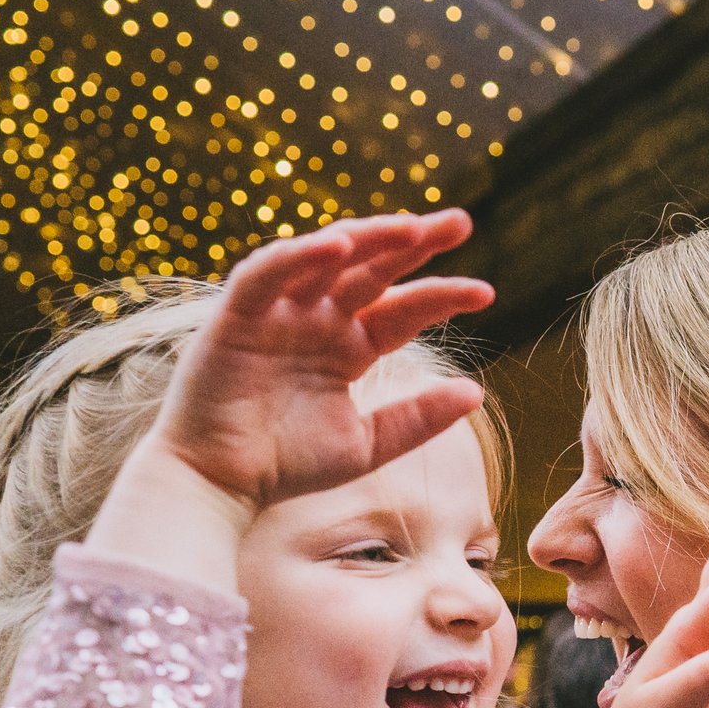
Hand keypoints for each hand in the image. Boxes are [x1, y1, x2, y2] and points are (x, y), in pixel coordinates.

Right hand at [141, 211, 493, 516]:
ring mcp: (277, 313)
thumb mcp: (367, 444)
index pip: (402, 310)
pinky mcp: (235, 315)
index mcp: (347, 347)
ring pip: (324, 259)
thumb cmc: (288, 465)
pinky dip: (299, 256)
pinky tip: (339, 245)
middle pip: (371, 270)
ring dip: (366, 238)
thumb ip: (418, 419)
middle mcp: (315, 321)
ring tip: (412, 227)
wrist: (223, 485)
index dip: (441, 296)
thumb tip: (478, 392)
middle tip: (461, 222)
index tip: (486, 293)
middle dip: (413, 243)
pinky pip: (267, 273)